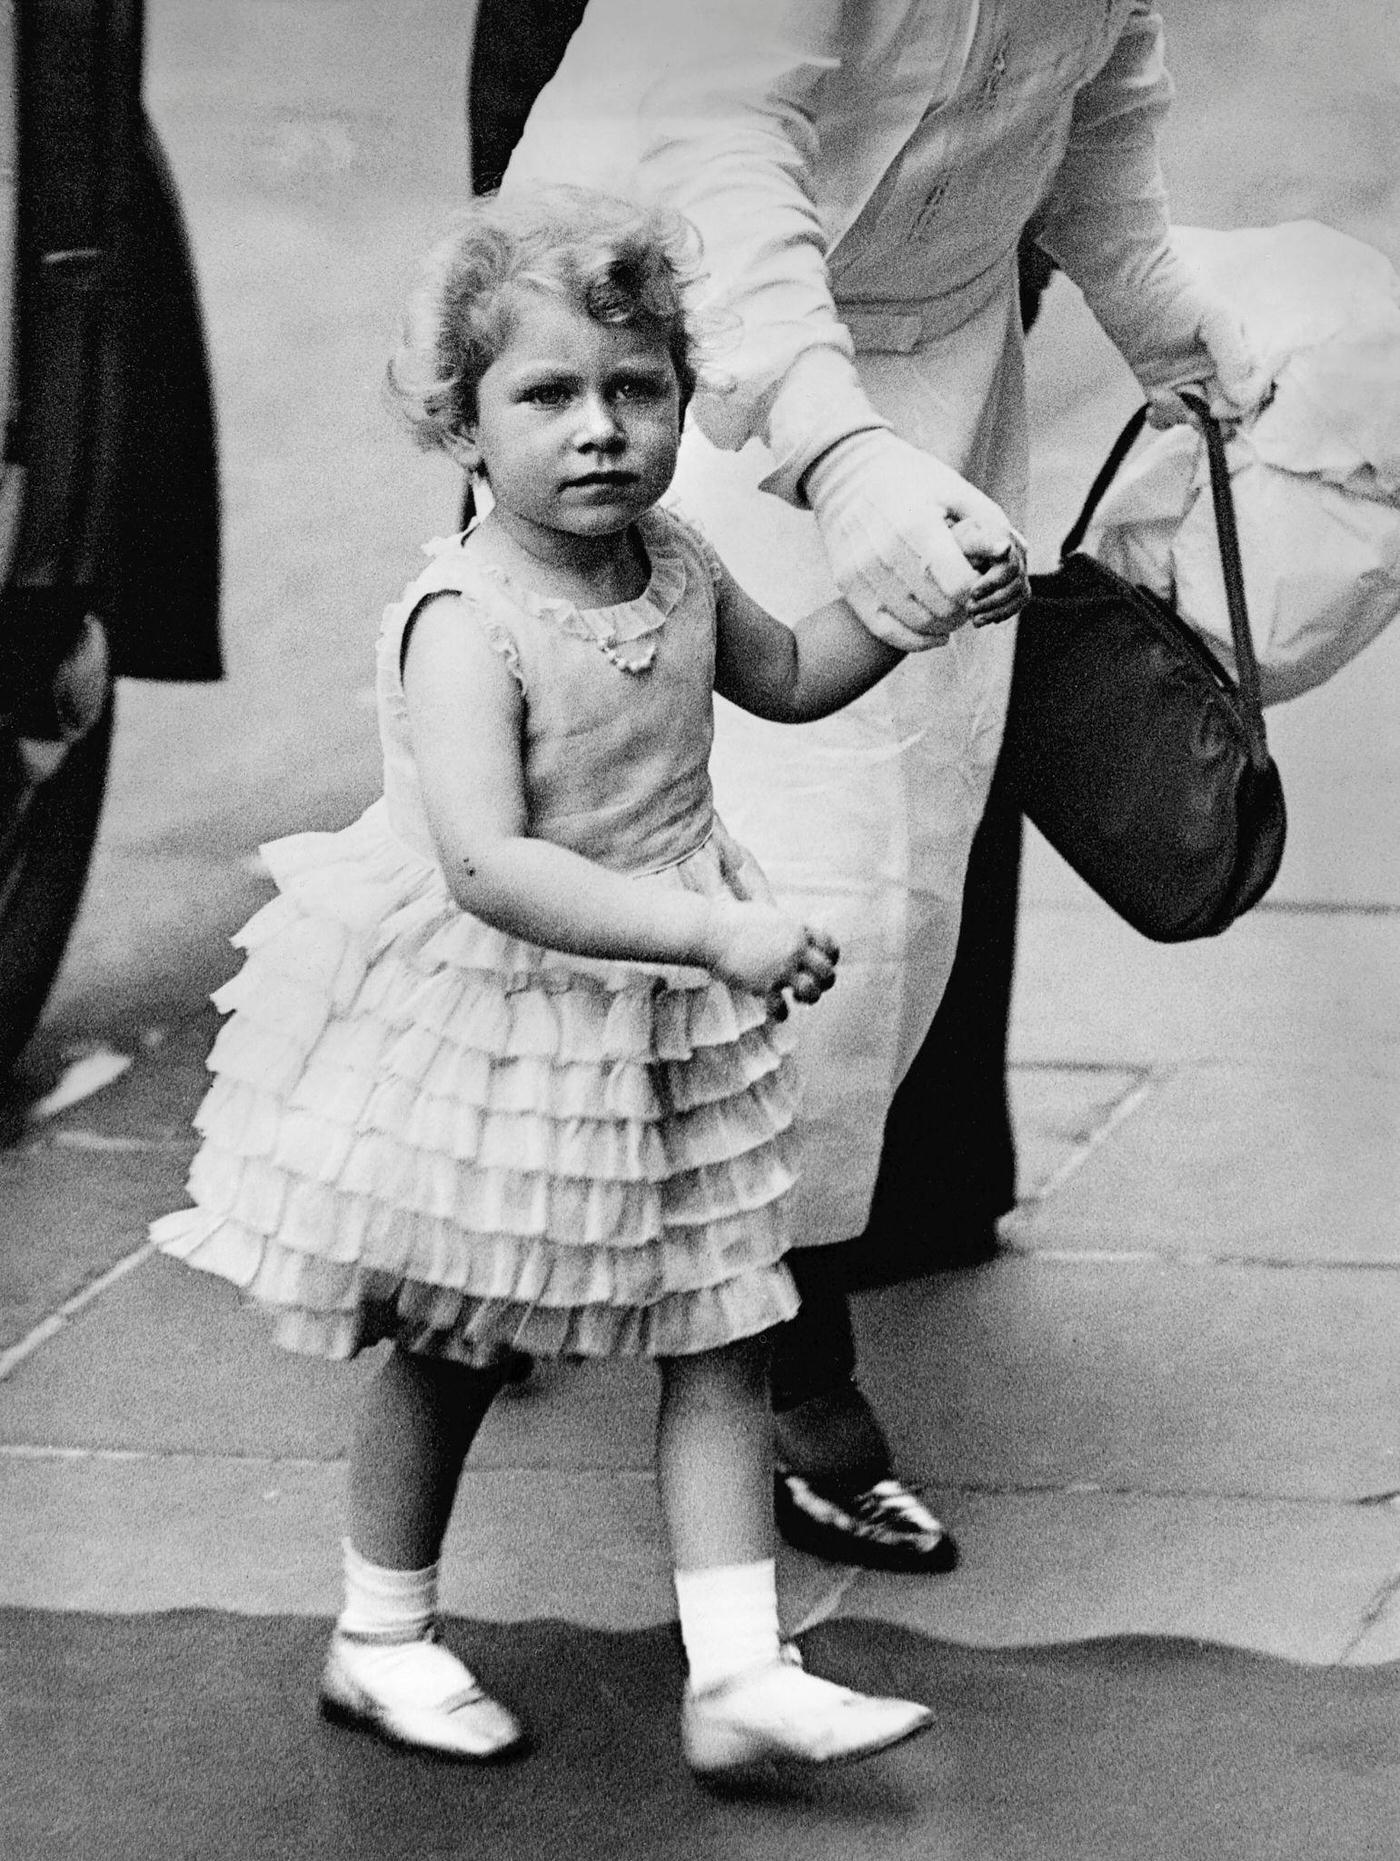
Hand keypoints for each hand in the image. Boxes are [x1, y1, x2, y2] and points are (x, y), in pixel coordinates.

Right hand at [704, 898, 838, 1015]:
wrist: (711, 931)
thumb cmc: (731, 920)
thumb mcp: (765, 914)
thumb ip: (782, 925)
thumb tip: (787, 929)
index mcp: (796, 929)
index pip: (829, 945)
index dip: (831, 957)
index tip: (823, 963)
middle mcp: (794, 949)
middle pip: (827, 972)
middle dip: (825, 982)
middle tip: (814, 985)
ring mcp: (781, 968)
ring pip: (811, 992)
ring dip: (808, 998)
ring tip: (797, 997)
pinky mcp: (764, 985)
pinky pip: (781, 1008)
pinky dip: (781, 1014)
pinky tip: (778, 1013)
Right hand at [803, 430, 1019, 650]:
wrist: (849, 473)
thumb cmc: (911, 480)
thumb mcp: (952, 487)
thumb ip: (985, 521)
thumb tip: (1006, 552)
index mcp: (917, 525)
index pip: (959, 585)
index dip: (979, 591)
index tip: (982, 581)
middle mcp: (886, 550)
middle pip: (940, 608)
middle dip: (963, 609)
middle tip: (971, 598)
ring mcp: (862, 569)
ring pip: (915, 622)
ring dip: (943, 626)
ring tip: (954, 611)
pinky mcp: (847, 583)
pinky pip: (885, 629)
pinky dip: (915, 640)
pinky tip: (936, 635)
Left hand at [947, 519, 1030, 627]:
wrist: (963, 544)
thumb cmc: (961, 541)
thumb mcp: (966, 541)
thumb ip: (983, 545)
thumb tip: (1005, 548)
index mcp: (1007, 538)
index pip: (1009, 566)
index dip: (992, 583)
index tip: (973, 592)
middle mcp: (1019, 552)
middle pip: (1016, 583)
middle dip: (992, 600)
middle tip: (969, 608)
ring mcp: (1022, 567)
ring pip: (1020, 594)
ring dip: (997, 610)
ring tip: (975, 620)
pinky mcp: (1021, 582)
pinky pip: (1020, 601)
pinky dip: (1003, 612)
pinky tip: (985, 618)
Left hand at [1146, 294, 1271, 429]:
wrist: (1134, 290)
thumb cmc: (1181, 297)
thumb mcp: (1218, 320)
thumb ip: (1235, 359)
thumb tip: (1243, 398)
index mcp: (1240, 355)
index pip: (1253, 393)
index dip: (1240, 409)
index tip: (1218, 409)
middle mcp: (1219, 373)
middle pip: (1228, 414)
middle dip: (1211, 420)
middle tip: (1192, 410)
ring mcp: (1190, 382)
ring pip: (1197, 419)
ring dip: (1181, 415)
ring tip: (1164, 395)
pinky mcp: (1163, 390)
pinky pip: (1169, 418)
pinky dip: (1162, 418)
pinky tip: (1153, 404)